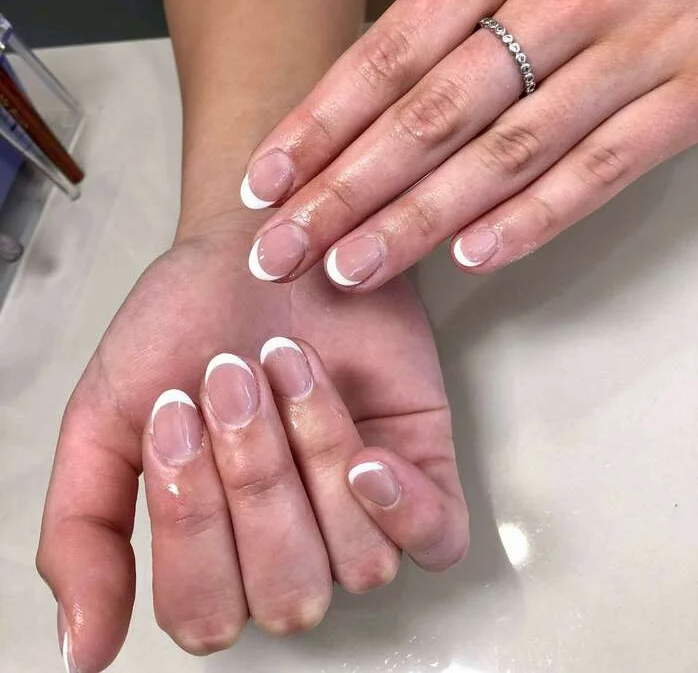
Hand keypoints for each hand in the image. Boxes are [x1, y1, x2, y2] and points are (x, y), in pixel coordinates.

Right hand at [37, 221, 466, 672]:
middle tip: (232, 377)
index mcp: (213, 549)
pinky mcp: (424, 468)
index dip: (190, 520)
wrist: (256, 242)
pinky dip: (407, 511)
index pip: (205, 610)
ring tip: (287, 367)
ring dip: (315, 458)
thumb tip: (81, 649)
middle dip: (253, 478)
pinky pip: (439, 540)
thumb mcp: (107, 417)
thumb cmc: (186, 322)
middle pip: (287, 594)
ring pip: (357, 563)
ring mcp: (362, 512)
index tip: (176, 409)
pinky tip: (366, 457)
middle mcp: (291, 546)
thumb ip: (84, 530)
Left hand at [241, 0, 697, 289]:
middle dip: (349, 189)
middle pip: (434, 113)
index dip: (323, 119)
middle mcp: (560, 3)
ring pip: (506, 153)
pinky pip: (601, 169)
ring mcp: (627, 54)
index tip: (266, 177)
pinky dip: (536, 217)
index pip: (394, 49)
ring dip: (422, 218)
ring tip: (354, 268)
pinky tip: (472, 257)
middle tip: (284, 248)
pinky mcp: (685, 99)